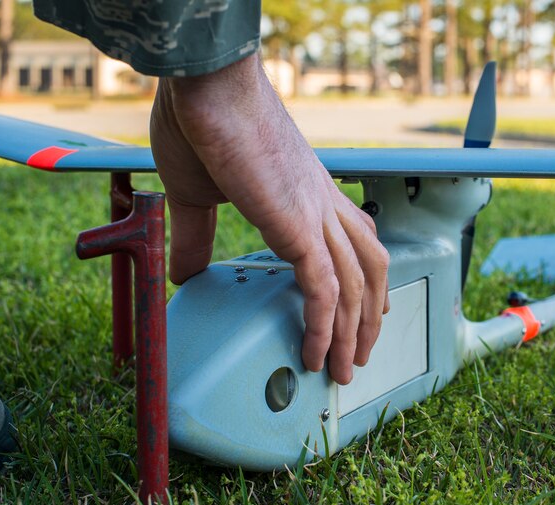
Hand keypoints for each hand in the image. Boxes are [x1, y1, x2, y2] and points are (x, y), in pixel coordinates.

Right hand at [150, 53, 389, 384]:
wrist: (207, 86)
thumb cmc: (203, 124)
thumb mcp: (197, 192)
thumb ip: (197, 235)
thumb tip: (184, 273)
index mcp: (309, 192)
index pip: (357, 240)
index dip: (367, 278)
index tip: (366, 308)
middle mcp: (324, 204)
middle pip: (369, 269)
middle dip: (370, 316)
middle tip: (361, 352)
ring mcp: (317, 215)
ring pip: (357, 287)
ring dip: (355, 333)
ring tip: (345, 368)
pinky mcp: (299, 227)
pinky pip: (325, 290)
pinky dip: (325, 327)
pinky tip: (318, 353)